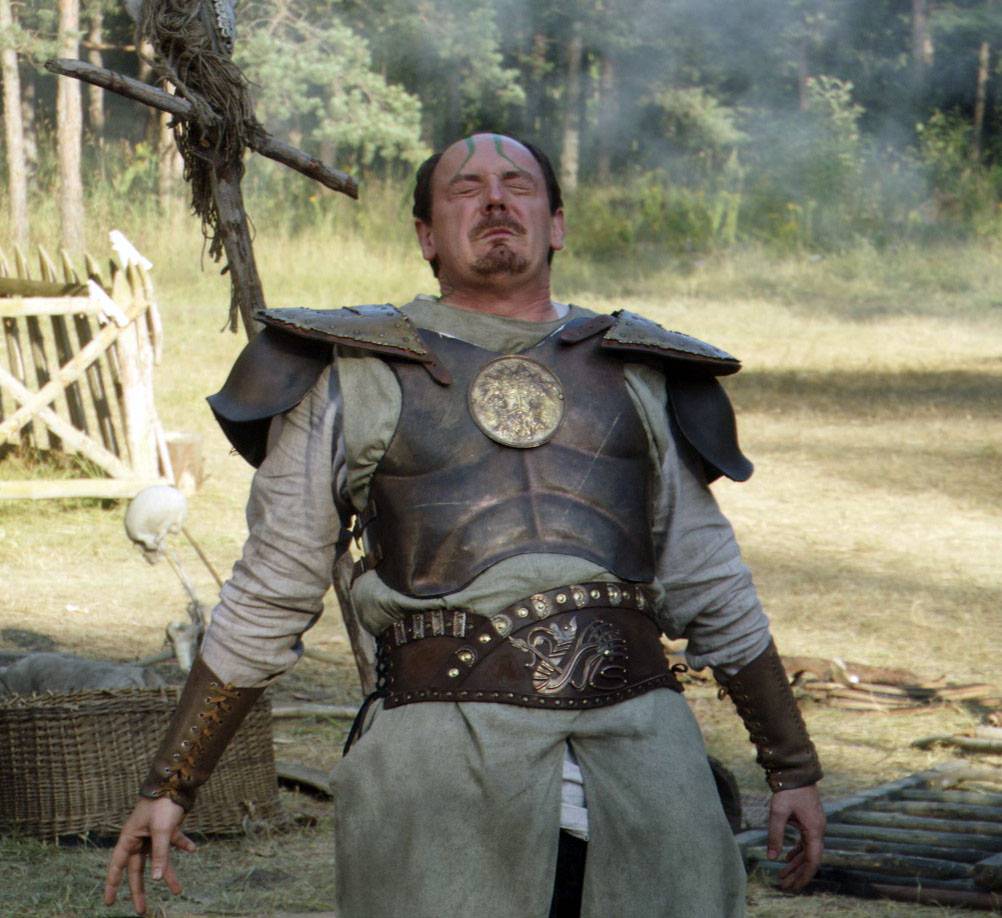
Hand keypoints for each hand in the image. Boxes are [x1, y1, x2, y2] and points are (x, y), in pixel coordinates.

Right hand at [103, 796, 194, 914]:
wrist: (177, 780)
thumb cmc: (163, 804)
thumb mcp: (161, 831)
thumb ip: (160, 855)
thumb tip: (157, 879)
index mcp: (130, 838)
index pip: (118, 866)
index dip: (113, 885)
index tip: (109, 902)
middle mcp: (139, 838)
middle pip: (138, 869)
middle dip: (140, 890)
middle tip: (142, 911)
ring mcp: (153, 834)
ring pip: (159, 859)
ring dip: (168, 873)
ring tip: (178, 890)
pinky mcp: (168, 827)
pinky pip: (174, 842)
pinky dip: (182, 845)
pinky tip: (193, 849)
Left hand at [766, 783, 824, 891]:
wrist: (796, 771)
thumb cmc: (787, 790)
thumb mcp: (778, 812)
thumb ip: (775, 835)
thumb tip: (771, 857)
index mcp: (814, 830)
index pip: (812, 861)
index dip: (803, 875)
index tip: (794, 886)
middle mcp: (818, 830)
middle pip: (810, 859)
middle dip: (797, 873)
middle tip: (783, 885)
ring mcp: (815, 825)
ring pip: (807, 851)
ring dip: (796, 864)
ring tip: (782, 875)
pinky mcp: (810, 821)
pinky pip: (805, 842)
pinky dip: (797, 852)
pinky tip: (787, 857)